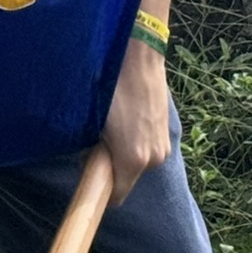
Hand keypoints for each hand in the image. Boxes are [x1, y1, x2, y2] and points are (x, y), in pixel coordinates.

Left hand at [101, 37, 170, 204]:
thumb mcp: (92, 120)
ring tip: (109, 124)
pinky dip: (132, 141)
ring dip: (120, 152)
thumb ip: (90, 150)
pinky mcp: (166, 133)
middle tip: (93, 140)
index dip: (97, 192)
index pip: (115, 195)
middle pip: (124, 177)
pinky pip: (145, 148)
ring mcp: (163, 146)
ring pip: (136, 162)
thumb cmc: (109, 86)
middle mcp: (153, 159)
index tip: (84, 182)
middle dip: (107, 166)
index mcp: (133, 159)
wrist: (139, 57)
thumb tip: (86, 161)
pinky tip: (123, 118)